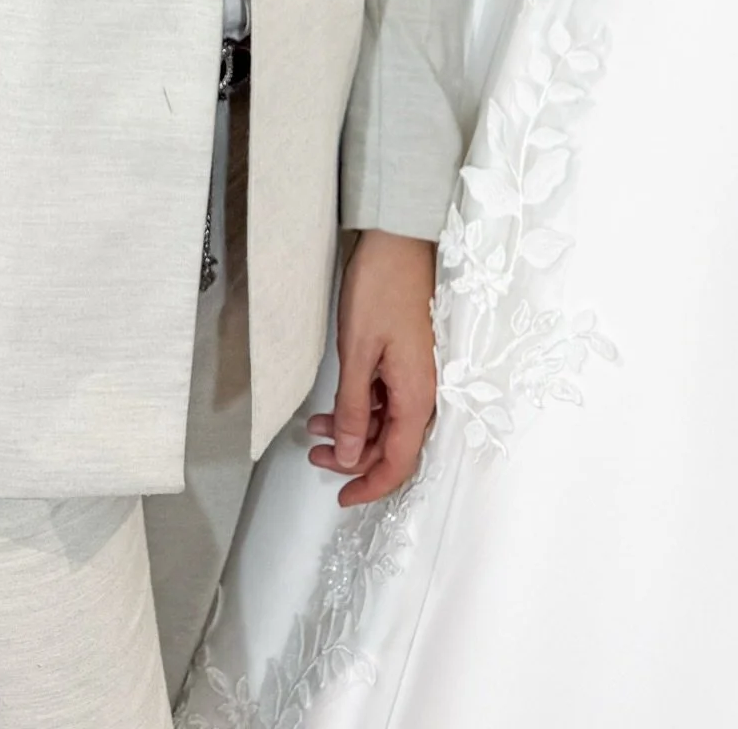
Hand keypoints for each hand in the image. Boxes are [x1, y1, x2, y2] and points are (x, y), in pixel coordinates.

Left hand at [307, 231, 437, 507]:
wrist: (397, 240)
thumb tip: (352, 457)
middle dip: (354, 458)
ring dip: (353, 431)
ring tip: (314, 428)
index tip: (342, 497)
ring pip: (387, 422)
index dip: (371, 485)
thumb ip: (354, 409)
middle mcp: (423, 391)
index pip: (400, 462)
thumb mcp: (357, 353)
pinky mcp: (406, 359)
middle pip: (393, 446)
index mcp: (417, 395)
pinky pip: (387, 398)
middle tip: (315, 455)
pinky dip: (360, 406)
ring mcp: (416, 375)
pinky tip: (333, 403)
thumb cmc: (380, 288)